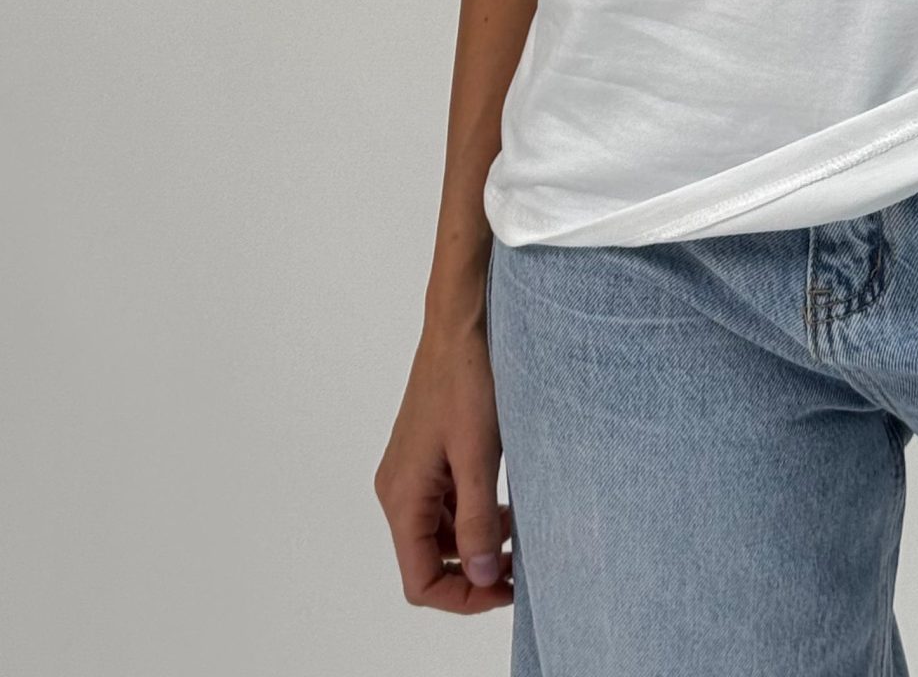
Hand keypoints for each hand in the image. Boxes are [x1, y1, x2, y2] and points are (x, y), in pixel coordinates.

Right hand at [374, 318, 512, 613]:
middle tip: (520, 569)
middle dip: (473, 571)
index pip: (420, 579)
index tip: (506, 591)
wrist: (462, 321)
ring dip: (476, 542)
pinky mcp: (427, 454)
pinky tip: (506, 504)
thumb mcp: (479, 455)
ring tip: (519, 534)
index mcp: (401, 495)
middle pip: (428, 560)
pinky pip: (446, 502)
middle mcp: (398, 488)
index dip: (462, 597)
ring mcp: (411, 470)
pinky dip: (474, 513)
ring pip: (439, 532)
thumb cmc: (467, 377)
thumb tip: (481, 577)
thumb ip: (477, 521)